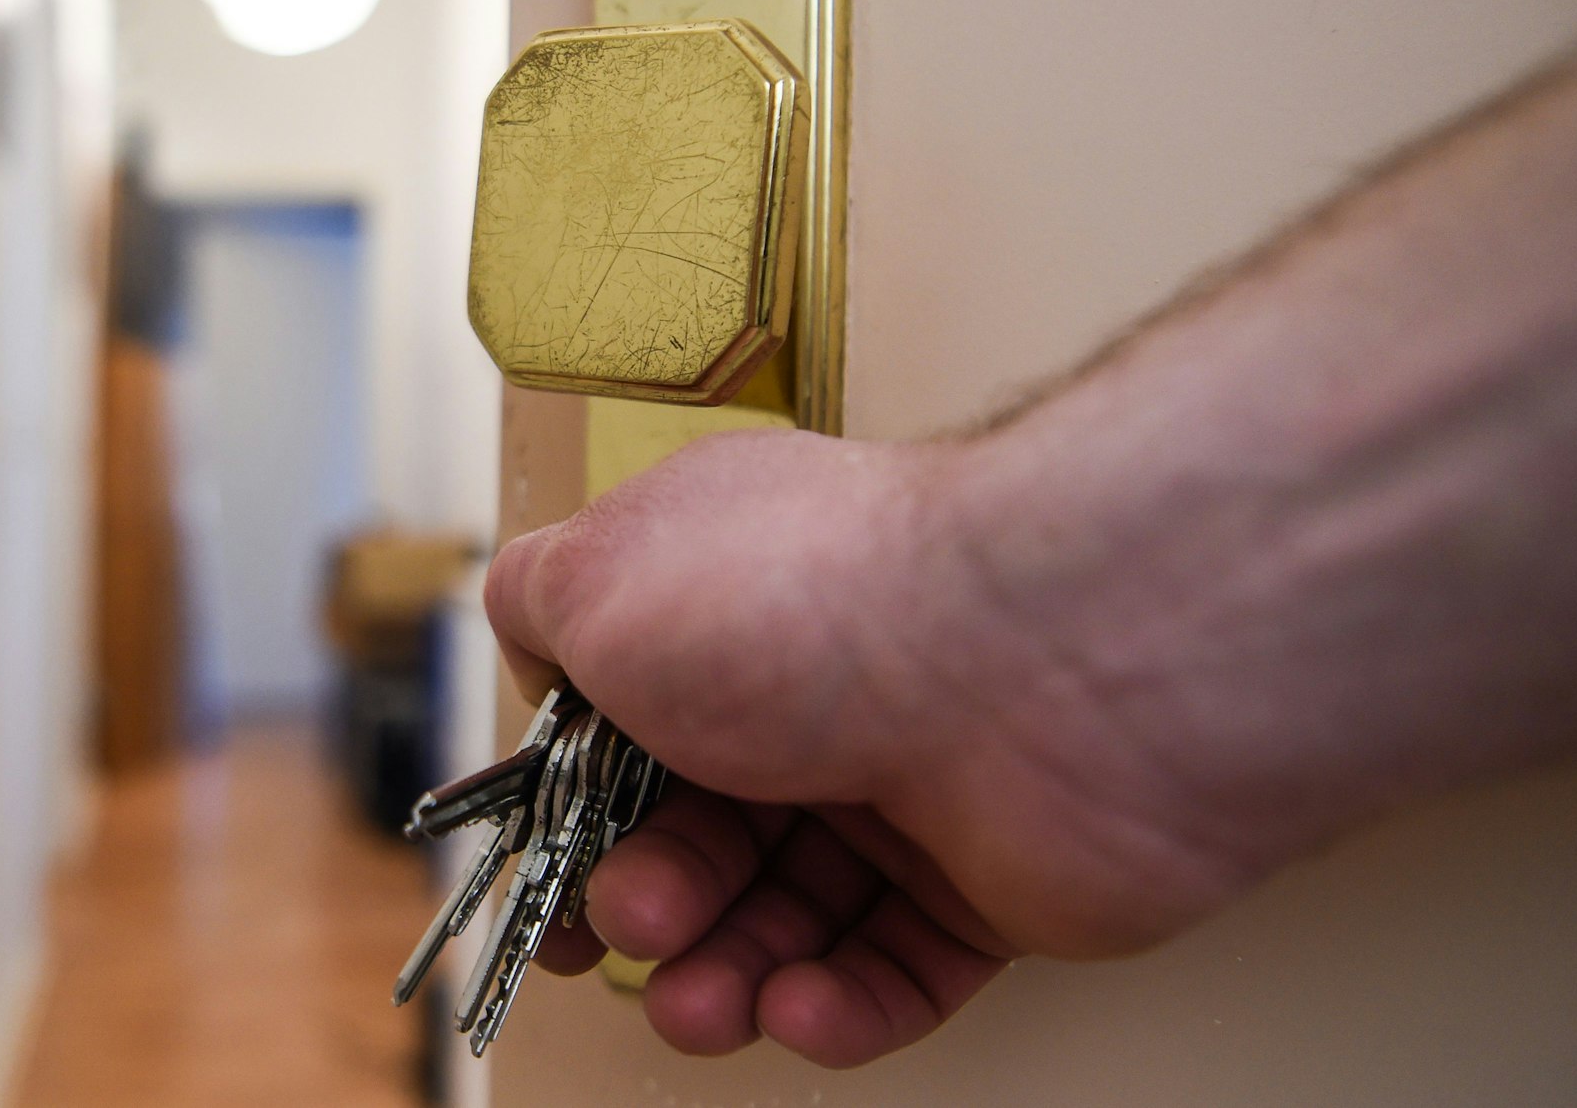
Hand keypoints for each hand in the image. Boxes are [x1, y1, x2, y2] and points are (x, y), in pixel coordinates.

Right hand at [485, 429, 1265, 1067]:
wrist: (1047, 660)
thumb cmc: (821, 604)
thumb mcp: (601, 573)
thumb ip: (532, 598)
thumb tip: (529, 634)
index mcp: (727, 608)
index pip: (630, 729)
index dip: (577, 811)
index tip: (543, 871)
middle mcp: (816, 692)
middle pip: (701, 837)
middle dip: (650, 902)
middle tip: (636, 925)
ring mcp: (905, 789)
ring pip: (786, 918)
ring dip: (726, 973)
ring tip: (704, 1002)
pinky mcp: (987, 883)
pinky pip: (893, 971)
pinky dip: (837, 1004)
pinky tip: (803, 1002)